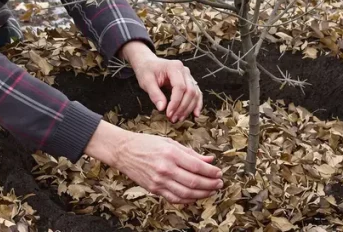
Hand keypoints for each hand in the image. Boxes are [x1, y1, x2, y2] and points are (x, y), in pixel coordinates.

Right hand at [85, 122, 222, 203]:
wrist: (123, 151)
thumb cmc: (146, 143)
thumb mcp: (170, 142)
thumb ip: (190, 153)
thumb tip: (209, 160)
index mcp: (170, 153)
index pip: (197, 166)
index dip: (211, 172)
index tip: (219, 172)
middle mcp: (165, 168)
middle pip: (194, 182)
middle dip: (210, 184)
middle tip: (219, 183)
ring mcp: (159, 181)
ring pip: (186, 193)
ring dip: (202, 194)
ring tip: (211, 191)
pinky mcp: (154, 189)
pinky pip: (175, 199)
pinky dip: (188, 200)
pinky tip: (195, 197)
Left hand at [121, 42, 202, 122]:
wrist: (148, 63)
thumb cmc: (146, 71)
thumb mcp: (146, 81)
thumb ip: (154, 94)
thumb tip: (162, 108)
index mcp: (174, 67)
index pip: (180, 87)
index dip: (176, 102)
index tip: (168, 114)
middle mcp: (184, 71)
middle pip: (190, 91)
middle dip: (182, 107)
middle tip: (173, 119)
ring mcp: (188, 76)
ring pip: (195, 94)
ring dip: (188, 108)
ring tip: (179, 119)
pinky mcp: (189, 82)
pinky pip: (196, 93)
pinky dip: (197, 104)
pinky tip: (195, 114)